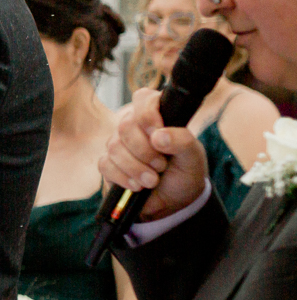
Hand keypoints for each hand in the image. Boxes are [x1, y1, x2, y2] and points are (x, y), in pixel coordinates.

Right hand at [99, 87, 208, 220]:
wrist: (174, 201)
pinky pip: (106, 165)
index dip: (147, 115)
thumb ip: (182, 141)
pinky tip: (138, 186)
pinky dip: (124, 178)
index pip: (143, 98)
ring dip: (136, 168)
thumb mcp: (193, 157)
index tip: (158, 135)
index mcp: (157, 116)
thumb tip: (158, 136)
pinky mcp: (108, 164)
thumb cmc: (184, 172)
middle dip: (145, 151)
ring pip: (115, 147)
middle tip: (162, 165)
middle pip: (125, 126)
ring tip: (153, 180)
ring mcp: (118, 145)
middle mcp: (134, 127)